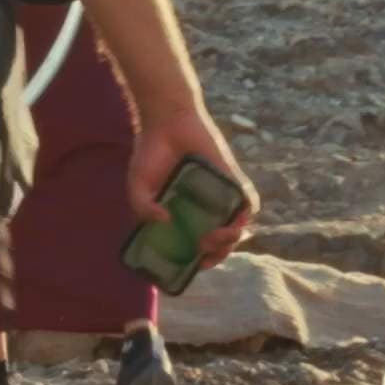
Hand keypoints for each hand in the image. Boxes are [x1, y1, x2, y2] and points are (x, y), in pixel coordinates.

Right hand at [127, 105, 258, 273]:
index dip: (199, 260)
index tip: (195, 263)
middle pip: (220, 243)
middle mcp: (203, 208)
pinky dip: (244, 215)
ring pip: (236, 228)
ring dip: (231, 240)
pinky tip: (232, 220)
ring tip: (217, 235)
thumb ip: (142, 209)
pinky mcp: (231, 180)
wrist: (167, 121)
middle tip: (204, 246)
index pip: (197, 247)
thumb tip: (164, 222)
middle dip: (217, 253)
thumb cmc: (150, 153)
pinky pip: (247, 203)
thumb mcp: (137, 186)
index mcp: (182, 215)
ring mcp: (219, 195)